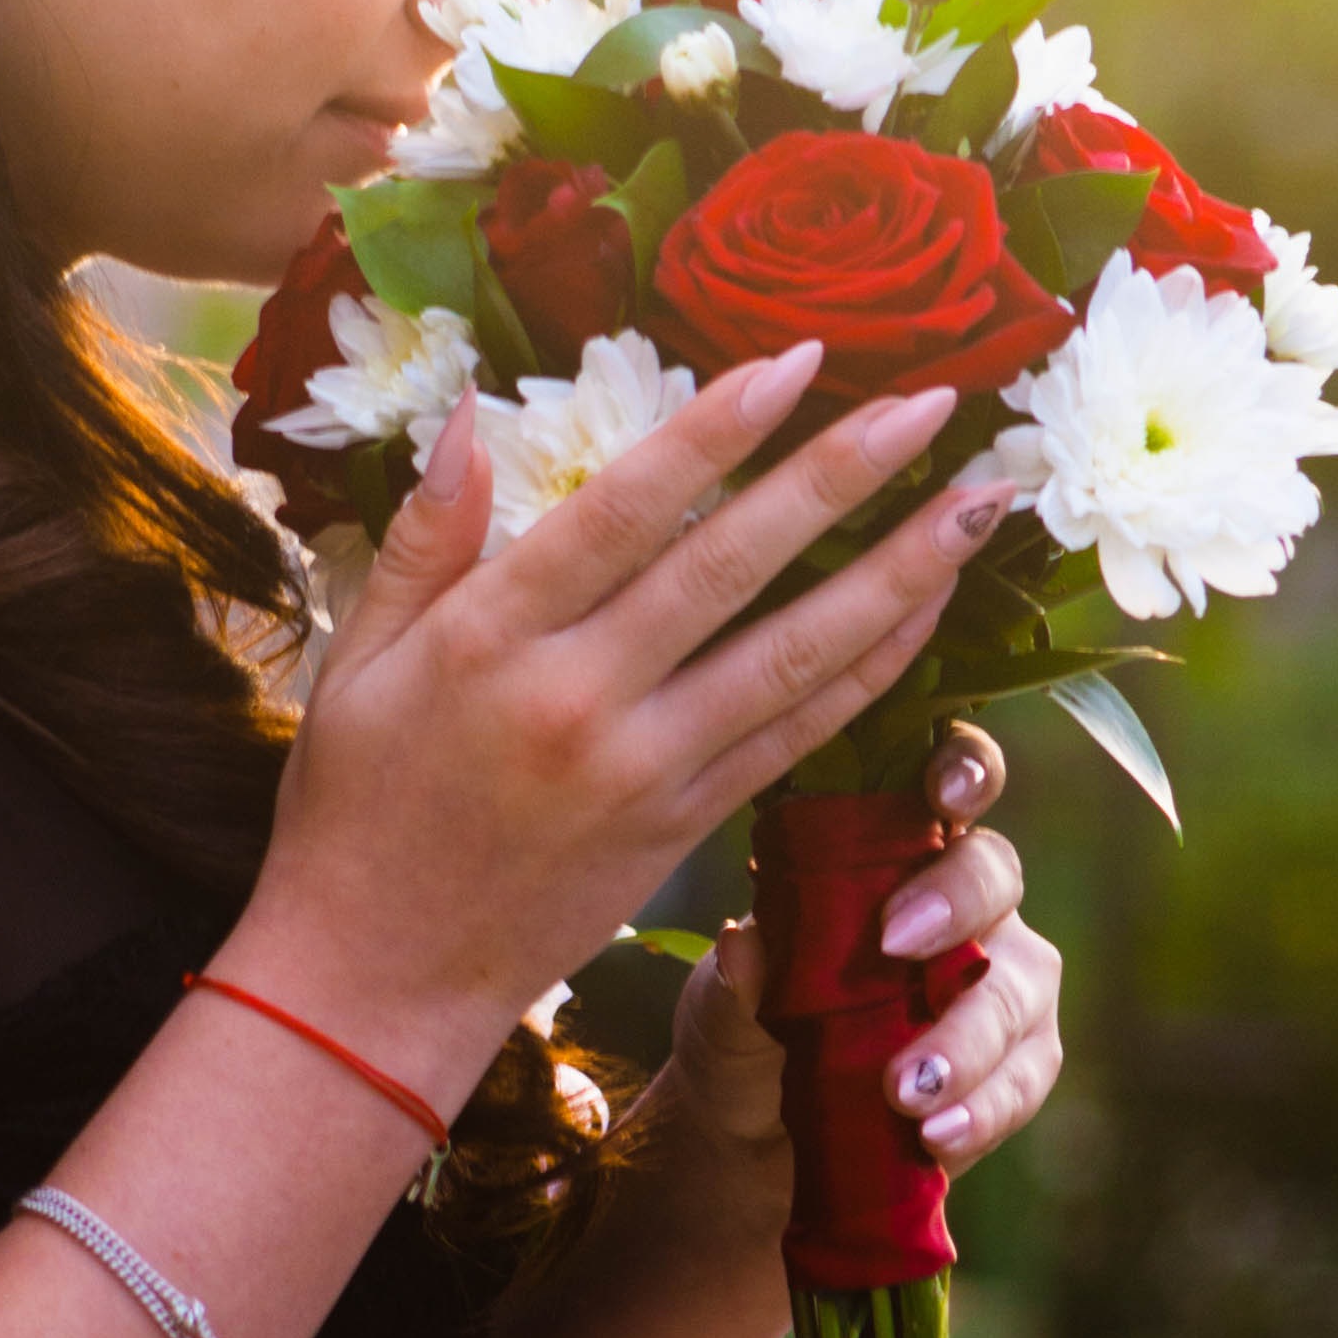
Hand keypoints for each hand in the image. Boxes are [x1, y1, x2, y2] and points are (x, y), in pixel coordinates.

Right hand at [239, 344, 1021, 1103]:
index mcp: (489, 640)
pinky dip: (873, 670)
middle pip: (733, 567)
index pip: (624, 510)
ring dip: (900, 573)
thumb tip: (468, 409)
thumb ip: (424, 534)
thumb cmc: (356, 810)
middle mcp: (578, 700)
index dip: (717, 428)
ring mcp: (645, 770)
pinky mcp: (687, 827)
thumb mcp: (362, 661)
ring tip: (980, 500)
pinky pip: (799, 735)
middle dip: (843, 476)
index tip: (800, 355)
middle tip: (936, 401)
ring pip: (795, 655)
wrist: (376, 981)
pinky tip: (931, 609)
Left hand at [659, 723, 1063, 1179]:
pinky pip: (1023, 1078)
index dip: (962, 768)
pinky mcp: (1017, 1065)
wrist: (755, 1141)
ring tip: (904, 1090)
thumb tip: (744, 943)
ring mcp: (1002, 982)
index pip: (948, 781)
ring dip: (966, 1039)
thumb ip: (740, 977)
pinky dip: (983, 1108)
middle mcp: (963, 903)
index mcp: (893, 854)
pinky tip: (936, 1135)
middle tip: (895, 946)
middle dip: (956, 903)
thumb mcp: (723, 1008)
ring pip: (1019, 987)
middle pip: (995, 873)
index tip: (942, 792)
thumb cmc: (746, 1034)